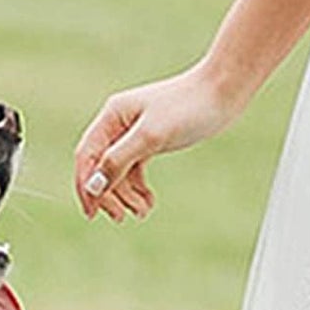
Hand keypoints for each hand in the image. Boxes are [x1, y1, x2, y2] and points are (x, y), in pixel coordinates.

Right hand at [74, 63, 242, 222]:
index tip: (92, 214)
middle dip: (109, 195)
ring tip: (143, 212)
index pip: (87, 156)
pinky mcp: (150, 141)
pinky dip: (138, 189)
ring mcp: (133, 133)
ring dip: (126, 196)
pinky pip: (134, 170)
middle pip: (101, 168)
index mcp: (112, 117)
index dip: (85, 187)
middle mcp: (118, 124)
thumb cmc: (188, 107)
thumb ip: (118, 161)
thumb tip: (93, 186)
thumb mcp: (150, 137)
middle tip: (122, 218)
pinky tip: (149, 202)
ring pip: (118, 173)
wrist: (224, 91)